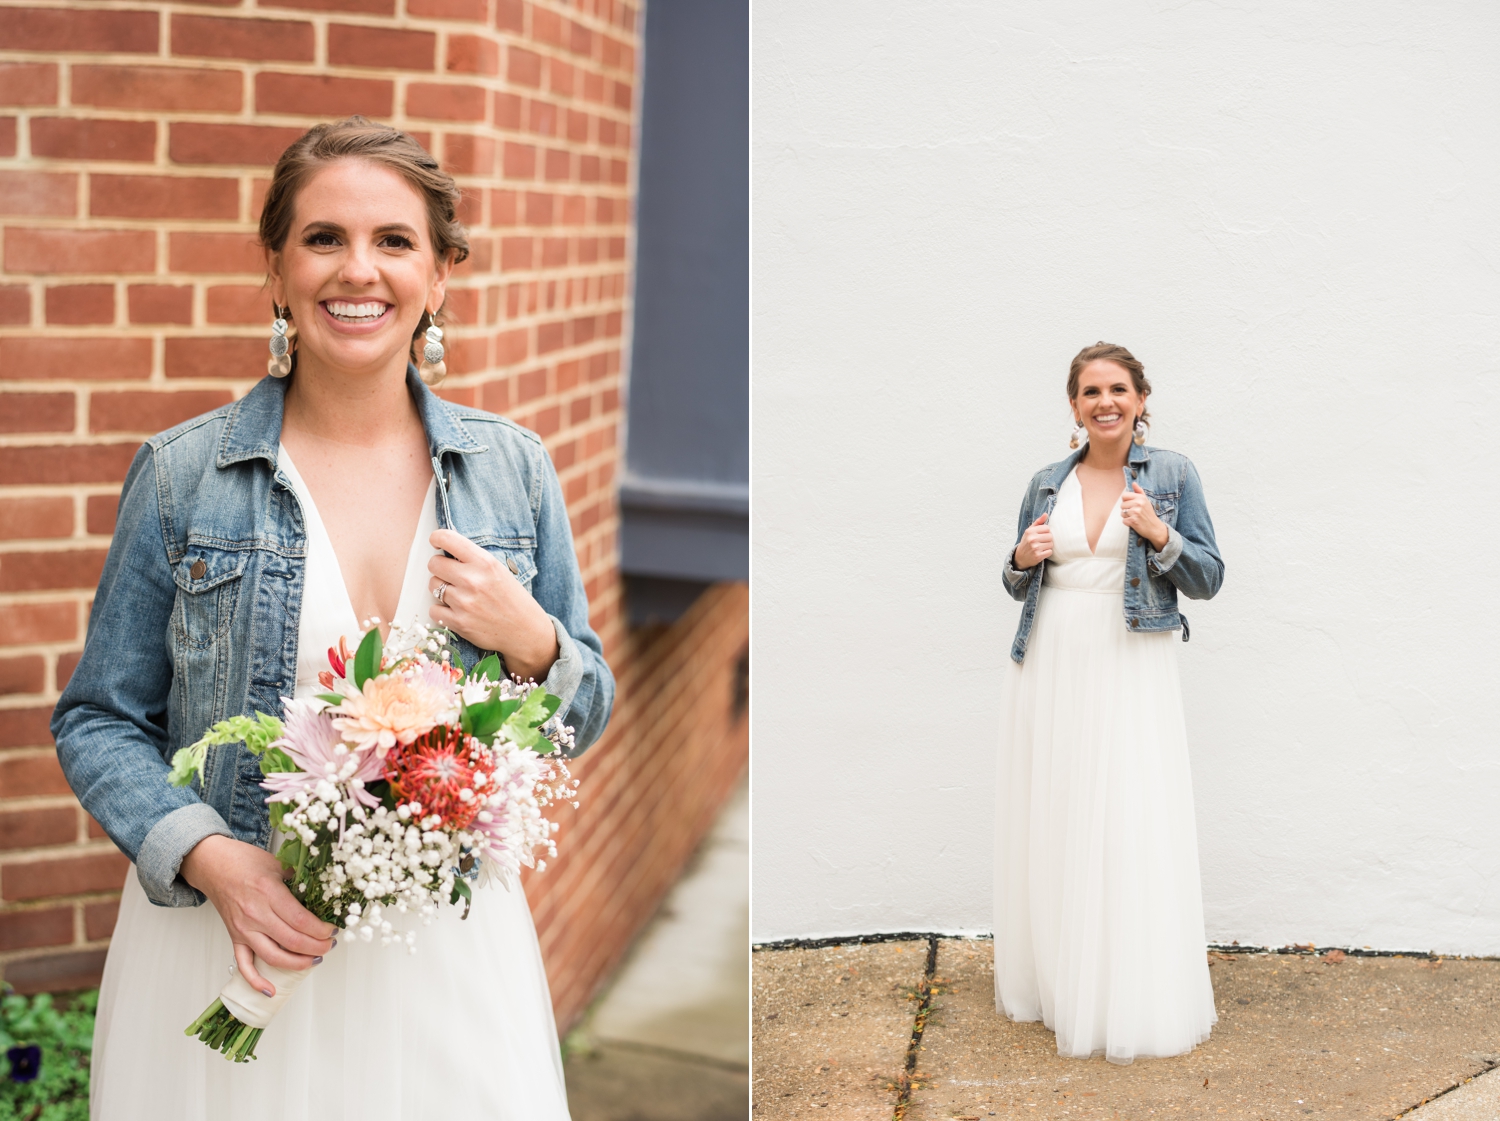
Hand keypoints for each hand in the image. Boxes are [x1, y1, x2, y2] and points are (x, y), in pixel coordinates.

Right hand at [179, 834, 334, 996]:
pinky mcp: (234, 937)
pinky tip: (270, 990)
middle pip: (292, 941)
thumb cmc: (245, 861)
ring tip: (314, 960)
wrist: (213, 864)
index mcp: (269, 893)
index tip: (333, 930)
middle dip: (317, 948)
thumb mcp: (278, 863)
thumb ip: (299, 878)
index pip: (301, 921)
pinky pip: (243, 964)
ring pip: (273, 956)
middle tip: (330, 945)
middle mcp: (255, 914)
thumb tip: (325, 890)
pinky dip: (256, 981)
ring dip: (297, 963)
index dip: (321, 930)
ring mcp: (244, 929)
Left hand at [427, 529, 558, 682]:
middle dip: (439, 567)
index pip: (447, 539)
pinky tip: (457, 611)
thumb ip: (474, 560)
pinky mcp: (458, 623)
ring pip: (432, 586)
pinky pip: (434, 609)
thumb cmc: (513, 600)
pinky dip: (442, 610)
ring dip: (441, 589)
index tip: (436, 542)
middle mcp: (473, 580)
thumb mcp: (500, 571)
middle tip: (450, 574)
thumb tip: (445, 552)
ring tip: (458, 595)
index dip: (437, 538)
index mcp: (485, 562)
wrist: (525, 632)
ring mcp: (464, 602)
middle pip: (434, 564)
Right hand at [1013, 513, 1052, 569]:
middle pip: (1050, 536)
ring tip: (1042, 547)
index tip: (1042, 535)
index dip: (1046, 532)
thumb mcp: (1030, 531)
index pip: (1047, 528)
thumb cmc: (1027, 542)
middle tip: (1042, 542)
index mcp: (1030, 531)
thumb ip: (1038, 522)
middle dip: (1048, 539)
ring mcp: (1035, 548)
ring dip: (1048, 546)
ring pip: (1051, 544)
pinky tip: (1042, 552)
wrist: (1020, 557)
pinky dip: (1047, 552)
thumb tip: (1046, 514)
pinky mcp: (1038, 556)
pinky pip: (1050, 552)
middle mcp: (1032, 539)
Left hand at [1121, 483, 1169, 549]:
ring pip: (1122, 513)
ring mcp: (1135, 512)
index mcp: (1141, 498)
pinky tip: (1135, 522)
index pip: (1124, 496)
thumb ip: (1139, 491)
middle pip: (1122, 505)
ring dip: (1126, 516)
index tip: (1132, 505)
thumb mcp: (1146, 501)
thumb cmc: (1149, 514)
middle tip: (1135, 513)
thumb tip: (1133, 483)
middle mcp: (1138, 504)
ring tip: (1135, 517)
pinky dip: (1127, 523)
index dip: (1126, 501)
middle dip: (1126, 510)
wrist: (1155, 527)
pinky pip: (1123, 521)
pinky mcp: (1133, 521)